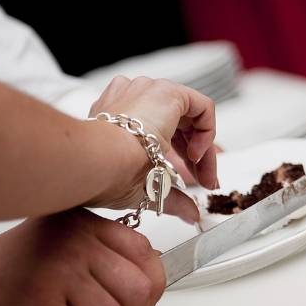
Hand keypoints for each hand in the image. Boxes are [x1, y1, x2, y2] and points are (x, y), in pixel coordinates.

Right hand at [0, 209, 164, 305]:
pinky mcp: (38, 303)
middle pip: (138, 292)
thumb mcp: (68, 247)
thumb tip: (153, 280)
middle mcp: (76, 242)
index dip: (147, 289)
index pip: (146, 255)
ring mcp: (59, 271)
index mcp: (88, 225)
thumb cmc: (14, 274)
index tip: (132, 303)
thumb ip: (108, 256)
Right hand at [89, 76, 217, 223]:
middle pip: (180, 126)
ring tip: (203, 174)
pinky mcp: (168, 92)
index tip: (197, 180)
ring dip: (203, 149)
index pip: (163, 132)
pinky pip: (202, 107)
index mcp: (121, 118)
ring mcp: (150, 92)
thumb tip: (190, 214)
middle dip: (197, 158)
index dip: (184, 159)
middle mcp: (135, 99)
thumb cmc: (107, 174)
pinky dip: (207, 131)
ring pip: (191, 118)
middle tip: (205, 181)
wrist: (98, 160)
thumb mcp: (146, 187)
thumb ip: (172, 198)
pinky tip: (196, 154)